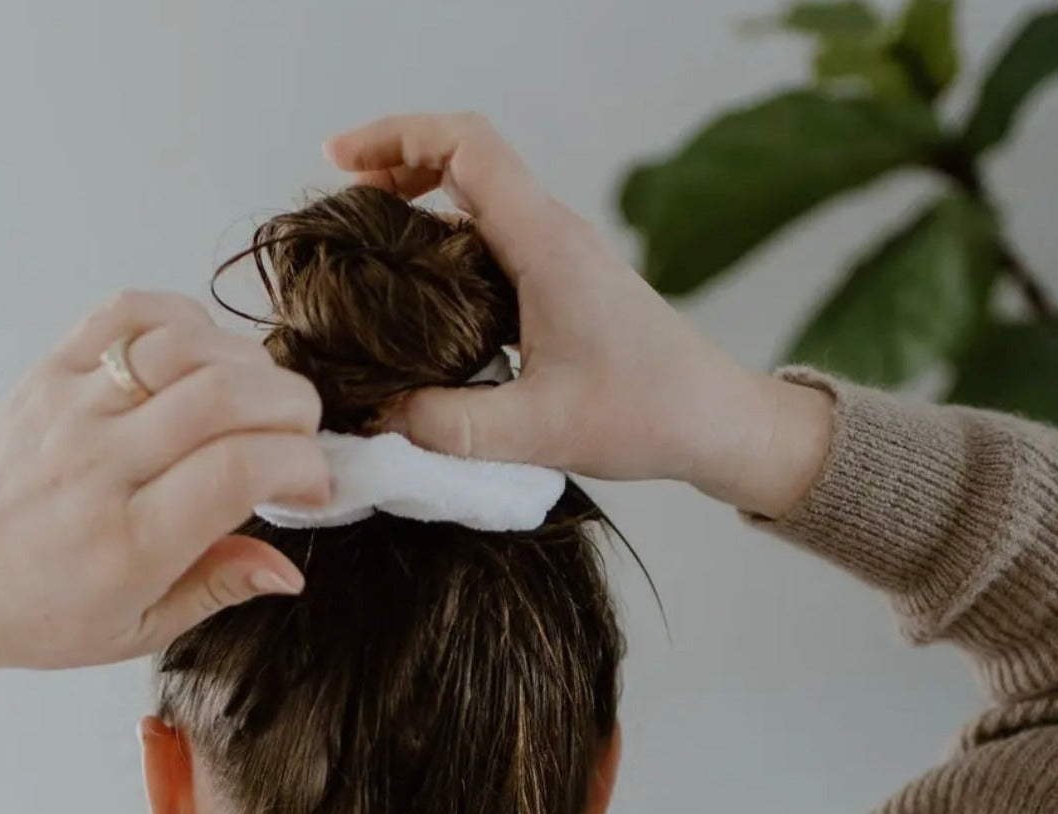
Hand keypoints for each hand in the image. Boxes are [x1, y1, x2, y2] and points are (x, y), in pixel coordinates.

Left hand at [0, 291, 327, 686]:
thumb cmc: (39, 609)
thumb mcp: (137, 630)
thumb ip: (218, 587)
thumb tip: (290, 569)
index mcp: (128, 544)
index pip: (238, 471)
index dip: (301, 465)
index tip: (313, 486)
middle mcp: (99, 465)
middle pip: (226, 396)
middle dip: (294, 409)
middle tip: (298, 439)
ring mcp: (73, 407)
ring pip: (188, 346)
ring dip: (250, 364)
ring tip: (258, 402)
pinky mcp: (54, 370)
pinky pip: (133, 312)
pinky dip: (189, 321)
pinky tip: (206, 360)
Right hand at [325, 113, 831, 517]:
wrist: (718, 423)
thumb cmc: (648, 415)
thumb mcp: (536, 431)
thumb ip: (449, 427)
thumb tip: (381, 416)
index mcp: (546, 245)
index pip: (465, 147)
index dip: (394, 137)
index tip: (339, 160)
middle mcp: (554, 237)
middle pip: (466, 162)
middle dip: (395, 167)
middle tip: (344, 206)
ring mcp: (562, 259)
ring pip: (480, 204)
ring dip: (422, 209)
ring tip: (369, 246)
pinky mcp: (566, 287)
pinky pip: (496, 245)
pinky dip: (450, 249)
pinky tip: (424, 297)